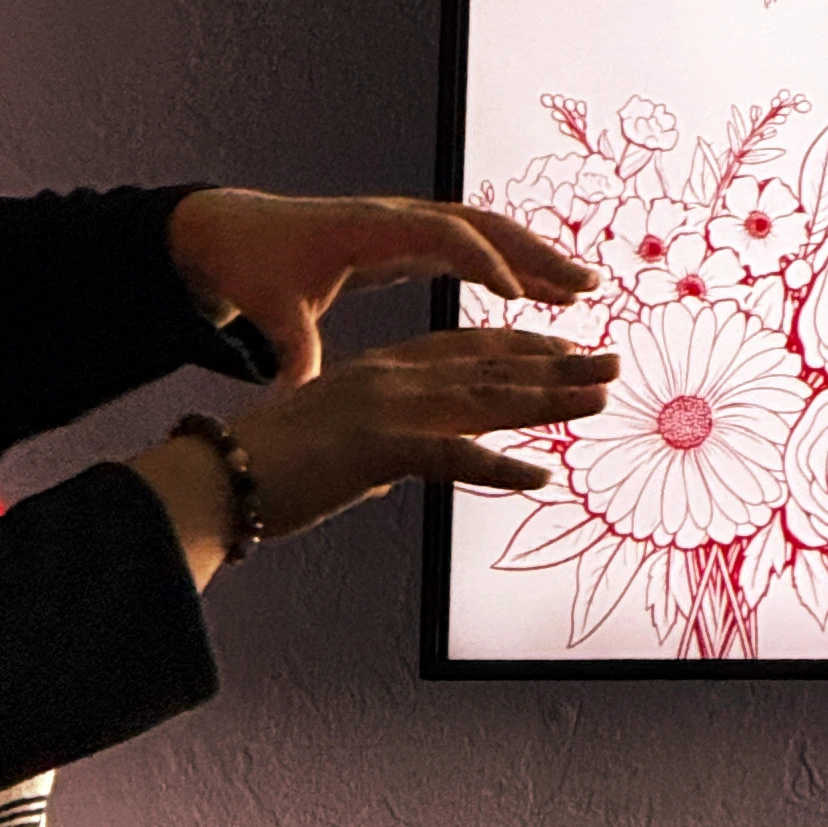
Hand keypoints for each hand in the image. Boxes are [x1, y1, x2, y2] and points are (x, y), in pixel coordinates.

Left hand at [169, 187, 596, 384]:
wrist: (235, 231)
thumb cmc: (254, 267)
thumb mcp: (272, 310)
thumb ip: (294, 349)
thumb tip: (297, 393)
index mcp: (369, 230)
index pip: (441, 236)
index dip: (481, 262)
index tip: (515, 296)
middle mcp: (398, 219)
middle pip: (482, 226)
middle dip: (535, 254)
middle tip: (584, 284)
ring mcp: (410, 226)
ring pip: (488, 234)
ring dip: (536, 258)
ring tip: (584, 288)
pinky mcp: (412, 241)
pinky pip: (474, 249)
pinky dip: (513, 267)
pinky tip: (544, 294)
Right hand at [234, 323, 618, 525]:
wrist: (214, 478)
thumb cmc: (270, 470)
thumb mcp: (340, 451)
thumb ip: (379, 454)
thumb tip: (400, 477)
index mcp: (382, 370)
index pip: (467, 349)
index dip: (523, 348)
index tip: (570, 349)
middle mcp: (390, 378)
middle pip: (490, 367)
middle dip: (556, 366)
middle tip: (613, 366)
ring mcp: (386, 410)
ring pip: (485, 402)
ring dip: (549, 403)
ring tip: (599, 402)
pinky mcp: (377, 449)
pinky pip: (453, 458)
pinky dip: (498, 467)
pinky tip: (540, 476)